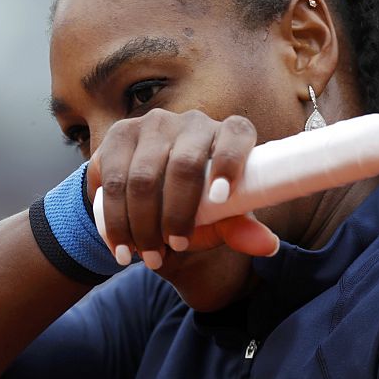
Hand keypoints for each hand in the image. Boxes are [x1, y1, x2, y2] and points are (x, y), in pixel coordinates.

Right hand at [87, 109, 278, 268]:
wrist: (152, 197)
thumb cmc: (200, 205)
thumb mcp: (221, 218)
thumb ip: (240, 228)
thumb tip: (268, 245)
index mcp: (229, 134)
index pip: (236, 136)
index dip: (230, 162)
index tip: (220, 198)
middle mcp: (192, 122)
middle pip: (183, 165)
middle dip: (175, 215)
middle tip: (174, 248)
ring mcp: (152, 124)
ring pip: (142, 178)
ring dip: (141, 225)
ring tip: (148, 257)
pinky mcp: (119, 135)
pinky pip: (111, 181)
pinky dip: (114, 221)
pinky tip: (121, 247)